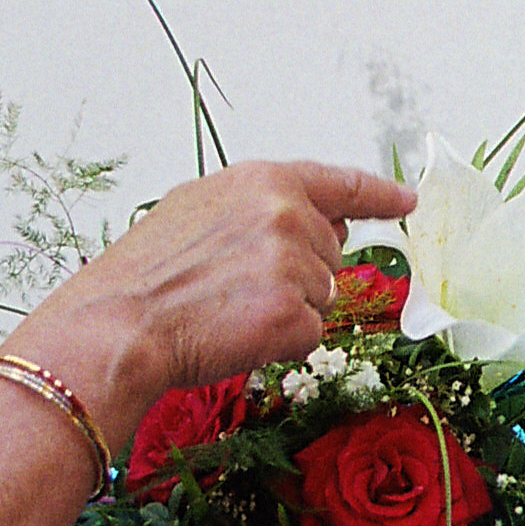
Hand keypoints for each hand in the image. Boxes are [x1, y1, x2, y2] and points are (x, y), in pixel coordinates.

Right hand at [9, 160, 414, 419]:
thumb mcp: (198, 209)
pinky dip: (280, 344)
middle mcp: (286, 214)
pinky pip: (310, 336)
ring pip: (322, 296)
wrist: (117, 326)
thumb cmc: (146, 275)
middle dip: (296, 274)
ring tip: (227, 309)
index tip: (407, 199)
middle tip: (233, 286)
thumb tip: (318, 216)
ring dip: (286, 310)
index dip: (380, 194)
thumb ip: (262, 206)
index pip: (341, 183)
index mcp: (263, 181)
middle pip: (330, 253)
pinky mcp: (293, 315)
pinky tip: (237, 335)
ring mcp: (293, 264)